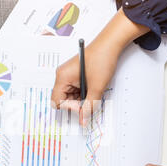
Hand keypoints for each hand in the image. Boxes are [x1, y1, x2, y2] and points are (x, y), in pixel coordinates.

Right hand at [51, 8, 149, 125]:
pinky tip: (93, 88)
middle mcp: (62, 76)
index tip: (82, 107)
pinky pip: (75, 90)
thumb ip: (89, 106)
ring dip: (81, 98)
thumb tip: (83, 120)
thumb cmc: (101, 60)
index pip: (56, 102)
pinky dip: (84, 93)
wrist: (110, 45)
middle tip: (90, 101)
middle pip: (63, 99)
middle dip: (76, 104)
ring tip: (93, 92)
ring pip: (70, 96)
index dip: (69, 108)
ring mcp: (68, 75)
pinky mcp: (75, 75)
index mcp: (62, 77)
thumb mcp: (96, 88)